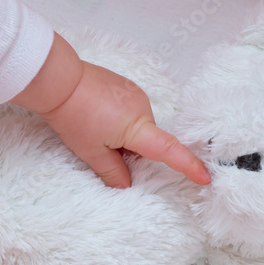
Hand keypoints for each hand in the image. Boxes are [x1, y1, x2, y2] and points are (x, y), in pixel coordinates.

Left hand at [12, 33, 209, 188]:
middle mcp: (143, 107)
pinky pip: (130, 110)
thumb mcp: (90, 152)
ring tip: (93, 128)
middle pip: (146, 139)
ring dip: (123, 134)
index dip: (188, 166)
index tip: (205, 177)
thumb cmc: (74, 115)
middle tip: (101, 148)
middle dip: (130, 150)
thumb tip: (125, 184)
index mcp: (138, 127)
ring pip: (137, 125)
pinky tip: (96, 115)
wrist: (58, 80)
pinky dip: (118, 120)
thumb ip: (112, 172)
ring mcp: (134, 93)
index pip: (169, 151)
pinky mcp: (125, 85)